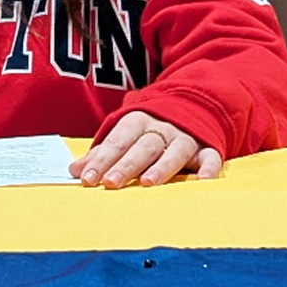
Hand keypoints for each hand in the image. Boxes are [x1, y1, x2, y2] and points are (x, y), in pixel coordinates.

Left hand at [72, 111, 222, 187]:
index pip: (117, 140)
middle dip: (126, 165)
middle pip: (143, 146)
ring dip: (162, 166)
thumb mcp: (124, 134)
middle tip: (111, 183)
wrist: (191, 103)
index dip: (102, 159)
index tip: (88, 178)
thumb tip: (75, 171)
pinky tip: (202, 181)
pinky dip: (208, 168)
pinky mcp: (208, 147)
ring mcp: (186, 137)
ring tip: (148, 183)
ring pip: (174, 151)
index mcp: (137, 122)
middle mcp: (162, 128)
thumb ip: (102, 152)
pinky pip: (210, 157)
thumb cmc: (149, 128)